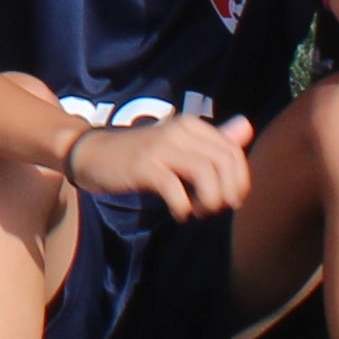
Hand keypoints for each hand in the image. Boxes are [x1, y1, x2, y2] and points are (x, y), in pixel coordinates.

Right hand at [65, 111, 255, 222]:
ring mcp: (161, 147)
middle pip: (225, 163)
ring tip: (198, 211)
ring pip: (206, 174)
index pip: (233, 151)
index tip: (228, 199)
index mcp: (192, 125)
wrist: (91, 153)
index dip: (239, 180)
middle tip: (214, 208)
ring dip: (209, 201)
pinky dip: (184, 207)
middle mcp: (179, 131)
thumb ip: (213, 139)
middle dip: (228, 192)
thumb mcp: (179, 144)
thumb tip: (247, 127)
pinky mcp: (144, 166)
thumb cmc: (140, 154)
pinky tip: (179, 214)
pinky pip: (176, 189)